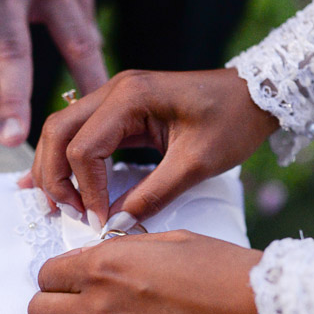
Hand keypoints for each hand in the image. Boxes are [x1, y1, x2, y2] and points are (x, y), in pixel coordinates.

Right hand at [23, 67, 278, 227]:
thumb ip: (154, 195)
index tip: (100, 221)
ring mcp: (115, 95)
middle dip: (55, 177)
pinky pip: (81, 132)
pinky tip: (59, 184)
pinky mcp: (122, 109)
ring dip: (55, 168)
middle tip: (65, 214)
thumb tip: (115, 224)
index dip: (86, 190)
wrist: (258, 94)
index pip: (84, 148)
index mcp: (131, 96)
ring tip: (60, 206)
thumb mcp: (197, 164)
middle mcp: (115, 89)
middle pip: (58, 132)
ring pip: (62, 130)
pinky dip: (68, 158)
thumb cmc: (233, 120)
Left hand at [27, 231, 275, 313]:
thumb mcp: (170, 240)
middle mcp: (100, 307)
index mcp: (105, 266)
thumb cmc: (222, 269)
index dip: (57, 271)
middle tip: (72, 296)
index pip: (46, 274)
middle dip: (51, 301)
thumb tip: (100, 257)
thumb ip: (124, 250)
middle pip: (39, 312)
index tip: (72, 272)